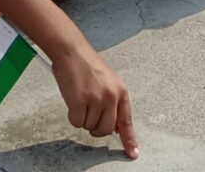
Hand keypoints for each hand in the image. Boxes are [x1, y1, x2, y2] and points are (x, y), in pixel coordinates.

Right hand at [52, 42, 138, 156]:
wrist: (71, 50)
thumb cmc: (87, 64)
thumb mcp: (108, 81)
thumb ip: (112, 103)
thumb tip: (114, 126)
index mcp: (121, 91)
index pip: (126, 121)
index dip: (129, 139)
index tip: (132, 153)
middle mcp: (111, 96)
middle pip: (106, 129)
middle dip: (96, 128)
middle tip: (88, 114)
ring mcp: (96, 99)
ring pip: (89, 126)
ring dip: (82, 118)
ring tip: (80, 98)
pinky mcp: (80, 101)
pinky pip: (76, 122)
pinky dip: (73, 115)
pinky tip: (72, 100)